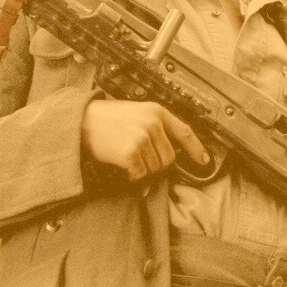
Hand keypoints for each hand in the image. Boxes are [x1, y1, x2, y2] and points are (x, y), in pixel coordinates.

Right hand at [81, 99, 209, 181]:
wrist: (83, 121)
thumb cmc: (107, 119)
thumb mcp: (137, 113)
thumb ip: (156, 126)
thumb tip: (171, 150)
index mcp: (156, 112)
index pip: (184, 132)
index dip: (197, 148)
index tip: (204, 160)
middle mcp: (153, 124)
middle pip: (169, 158)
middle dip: (156, 164)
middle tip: (140, 158)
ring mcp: (143, 138)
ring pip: (155, 168)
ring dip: (143, 169)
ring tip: (128, 157)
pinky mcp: (132, 153)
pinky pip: (141, 174)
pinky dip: (132, 175)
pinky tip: (123, 164)